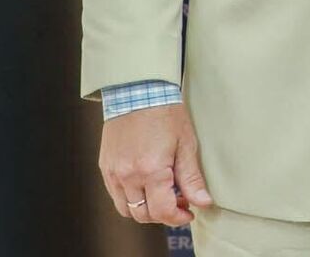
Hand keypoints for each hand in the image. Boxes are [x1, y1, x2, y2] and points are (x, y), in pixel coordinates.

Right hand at [98, 103, 213, 227]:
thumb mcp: (186, 144)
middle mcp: (127, 175)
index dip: (178, 218)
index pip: (162, 212)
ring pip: (126, 209)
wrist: (138, 90)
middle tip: (179, 202)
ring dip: (145, 209)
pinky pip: (115, 194)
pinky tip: (146, 183)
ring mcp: (113, 172)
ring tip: (162, 193)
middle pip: (143, 215)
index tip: (189, 212)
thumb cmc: (165, 112)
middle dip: (163, 215)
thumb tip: (203, 202)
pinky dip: (130, 197)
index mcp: (151, 170)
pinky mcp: (106, 166)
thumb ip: (192, 178)